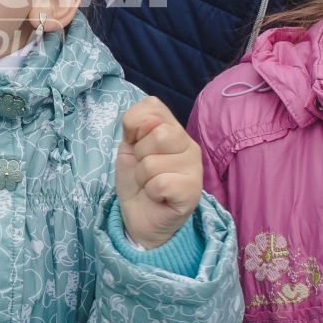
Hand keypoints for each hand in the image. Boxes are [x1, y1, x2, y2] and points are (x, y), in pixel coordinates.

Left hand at [115, 96, 202, 248]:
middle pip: (159, 134)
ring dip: (142, 177)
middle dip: (139, 154)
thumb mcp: (128, 148)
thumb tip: (151, 122)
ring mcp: (195, 168)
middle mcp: (189, 145)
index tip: (134, 144)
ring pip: (153, 163)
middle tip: (144, 169)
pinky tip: (159, 196)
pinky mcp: (193, 192)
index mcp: (173, 129)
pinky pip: (160, 184)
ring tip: (150, 184)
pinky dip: (151, 192)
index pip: (153, 106)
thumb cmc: (137, 180)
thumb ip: (135, 127)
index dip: (134, 125)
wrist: (139, 216)